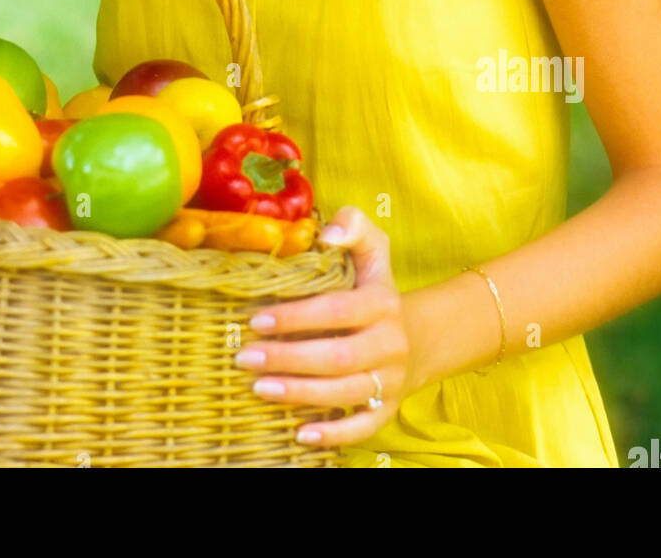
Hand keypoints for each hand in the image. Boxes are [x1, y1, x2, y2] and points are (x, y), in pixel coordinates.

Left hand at [234, 205, 412, 448]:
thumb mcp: (371, 246)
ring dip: (299, 394)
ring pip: (345, 393)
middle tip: (244, 357)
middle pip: (338, 357)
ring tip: (258, 387)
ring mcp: (391, 380)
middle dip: (287, 358)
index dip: (296, 316)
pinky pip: (362, 429)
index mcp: (383, 302)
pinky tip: (298, 434)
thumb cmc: (374, 286)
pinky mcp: (388, 410)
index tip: (256, 318)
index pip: (337, 310)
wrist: (415, 335)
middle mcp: (391, 343)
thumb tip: (325, 234)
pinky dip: (332, 436)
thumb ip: (352, 224)